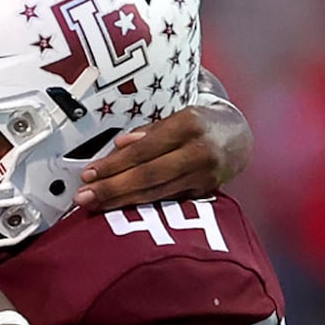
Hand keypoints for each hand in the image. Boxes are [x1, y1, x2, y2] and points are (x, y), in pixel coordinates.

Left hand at [76, 97, 248, 211]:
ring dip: (122, 201)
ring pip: (157, 192)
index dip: (114, 164)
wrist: (240, 134)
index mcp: (188, 124)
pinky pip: (168, 200)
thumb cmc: (200, 123)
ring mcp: (205, 175)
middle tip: (84, 197)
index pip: (144, 149)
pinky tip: (122, 208)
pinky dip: (143, 205)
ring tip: (95, 205)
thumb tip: (119, 145)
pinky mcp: (206, 192)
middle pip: (148, 175)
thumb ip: (148, 132)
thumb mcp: (177, 116)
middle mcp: (199, 151)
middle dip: (112, 188)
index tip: (89, 174)